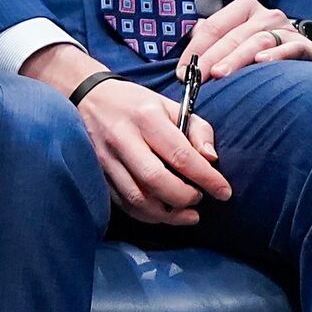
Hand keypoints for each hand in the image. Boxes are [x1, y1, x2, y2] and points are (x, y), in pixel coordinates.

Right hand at [77, 79, 229, 222]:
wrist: (87, 97)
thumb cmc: (137, 103)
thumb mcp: (170, 106)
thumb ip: (197, 130)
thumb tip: (211, 160)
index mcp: (147, 118)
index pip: (180, 155)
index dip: (206, 178)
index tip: (224, 192)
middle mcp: (123, 138)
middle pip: (156, 180)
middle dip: (184, 197)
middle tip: (199, 199)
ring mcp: (106, 158)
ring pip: (137, 198)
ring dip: (166, 214)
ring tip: (187, 215)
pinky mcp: (98, 174)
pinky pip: (124, 203)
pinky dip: (147, 214)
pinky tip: (163, 214)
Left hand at [178, 0, 311, 79]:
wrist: (300, 52)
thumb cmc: (259, 47)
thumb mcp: (234, 35)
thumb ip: (211, 35)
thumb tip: (185, 37)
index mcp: (245, 8)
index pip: (214, 26)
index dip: (196, 49)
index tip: (182, 71)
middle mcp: (266, 15)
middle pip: (234, 35)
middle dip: (212, 57)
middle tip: (198, 76)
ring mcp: (286, 30)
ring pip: (257, 41)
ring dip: (237, 58)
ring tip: (221, 73)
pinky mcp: (305, 46)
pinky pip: (290, 48)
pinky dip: (275, 54)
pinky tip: (262, 62)